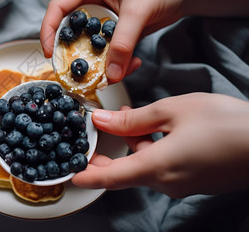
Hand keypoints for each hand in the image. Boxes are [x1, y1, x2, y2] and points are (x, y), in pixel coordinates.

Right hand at [40, 0, 248, 83]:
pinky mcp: (120, 34)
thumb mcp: (139, 11)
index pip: (58, 8)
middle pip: (72, 33)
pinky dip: (118, 63)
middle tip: (78, 73)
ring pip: (92, 47)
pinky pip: (111, 53)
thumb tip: (111, 74)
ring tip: (113, 74)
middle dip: (74, 55)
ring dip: (100, 63)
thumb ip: (123, 43)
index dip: (48, 30)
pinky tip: (132, 64)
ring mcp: (106, 22)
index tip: (49, 52)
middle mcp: (93, 6)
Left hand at [72, 93, 248, 197]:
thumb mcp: (173, 111)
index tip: (71, 176)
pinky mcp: (195, 182)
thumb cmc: (225, 123)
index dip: (88, 177)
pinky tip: (156, 130)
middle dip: (109, 156)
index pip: (110, 179)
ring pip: (145, 168)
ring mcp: (183, 185)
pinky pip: (163, 170)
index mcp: (156, 167)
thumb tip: (102, 120)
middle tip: (97, 136)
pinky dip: (151, 151)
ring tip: (131, 119)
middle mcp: (167, 183)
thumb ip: (133, 120)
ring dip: (133, 147)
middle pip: (126, 173)